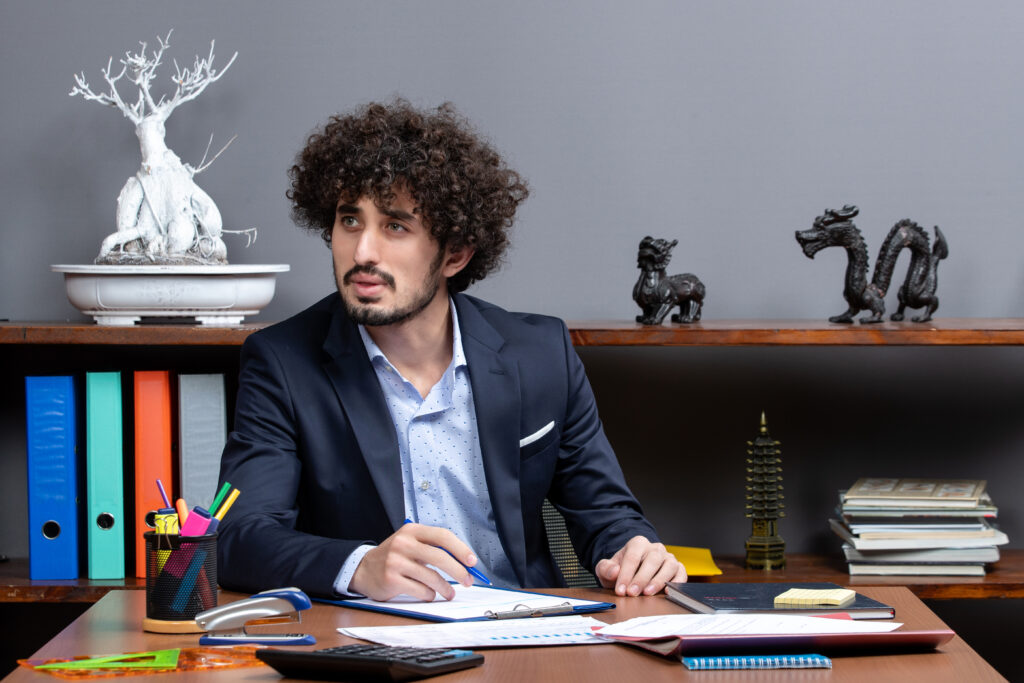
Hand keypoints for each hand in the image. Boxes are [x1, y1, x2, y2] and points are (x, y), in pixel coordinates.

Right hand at [349, 522, 477, 601]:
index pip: (442, 536)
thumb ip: (434, 548)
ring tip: (449, 593)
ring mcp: (396, 561)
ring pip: (431, 577)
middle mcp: (403, 543)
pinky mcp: (391, 579)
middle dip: (458, 571)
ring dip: (445, 588)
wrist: (364, 569)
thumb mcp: (411, 543)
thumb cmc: (395, 557)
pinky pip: (420, 590)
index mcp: (412, 531)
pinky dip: (429, 594)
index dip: (460, 549)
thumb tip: (464, 563)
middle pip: (439, 556)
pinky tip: (429, 594)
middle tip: (468, 580)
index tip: (472, 561)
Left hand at [595, 536, 686, 596]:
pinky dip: (676, 583)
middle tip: (632, 594)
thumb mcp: (607, 568)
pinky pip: (681, 573)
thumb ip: (605, 568)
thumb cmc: (621, 570)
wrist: (633, 573)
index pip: (632, 557)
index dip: (626, 574)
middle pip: (652, 560)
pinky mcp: (678, 568)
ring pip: (669, 565)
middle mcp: (655, 548)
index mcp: (638, 543)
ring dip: (658, 581)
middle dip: (641, 578)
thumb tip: (614, 572)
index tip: (620, 590)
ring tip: (647, 594)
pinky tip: (667, 592)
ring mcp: (668, 557)